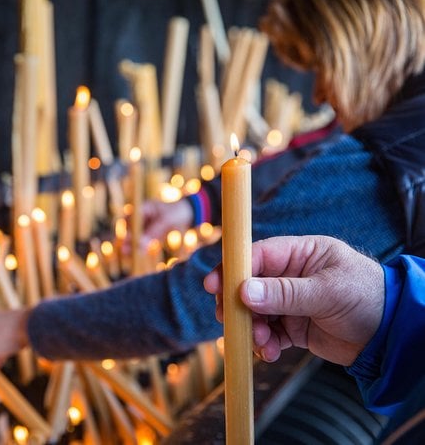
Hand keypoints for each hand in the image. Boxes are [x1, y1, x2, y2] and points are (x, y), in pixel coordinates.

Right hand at [124, 199, 192, 253]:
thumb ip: (153, 231)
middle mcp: (143, 216)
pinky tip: (136, 253)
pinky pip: (144, 241)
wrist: (189, 213)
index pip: (131, 216)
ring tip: (127, 253)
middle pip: (132, 227)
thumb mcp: (166, 220)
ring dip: (132, 244)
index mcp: (144, 208)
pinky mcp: (152, 233)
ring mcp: (147, 225)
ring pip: (137, 235)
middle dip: (128, 238)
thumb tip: (141, 243)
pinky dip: (141, 247)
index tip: (127, 237)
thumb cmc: (177, 211)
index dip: (127, 227)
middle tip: (124, 248)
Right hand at [205, 235, 383, 365]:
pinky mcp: (293, 326)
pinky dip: (264, 344)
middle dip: (237, 305)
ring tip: (261, 341)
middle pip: (248, 285)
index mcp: (301, 253)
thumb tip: (244, 292)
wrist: (392, 336)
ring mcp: (290, 301)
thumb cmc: (369, 298)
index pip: (257, 256)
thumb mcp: (327, 292)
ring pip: (254, 312)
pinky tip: (270, 353)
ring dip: (251, 328)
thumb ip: (285, 293)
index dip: (232, 269)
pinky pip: (268, 333)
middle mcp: (291, 275)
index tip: (213, 285)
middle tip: (229, 321)